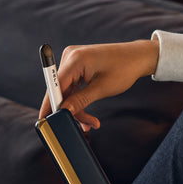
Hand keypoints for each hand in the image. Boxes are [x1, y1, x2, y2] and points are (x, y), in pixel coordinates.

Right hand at [39, 39, 159, 129]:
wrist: (137, 57)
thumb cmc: (123, 69)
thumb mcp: (102, 89)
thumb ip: (80, 100)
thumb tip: (63, 111)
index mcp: (74, 59)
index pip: (55, 86)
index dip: (50, 105)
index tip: (45, 122)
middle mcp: (70, 57)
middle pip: (61, 90)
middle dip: (72, 110)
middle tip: (87, 126)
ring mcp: (73, 60)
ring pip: (68, 91)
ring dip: (77, 108)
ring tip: (92, 123)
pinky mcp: (78, 66)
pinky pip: (73, 86)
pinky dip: (80, 100)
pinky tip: (87, 114)